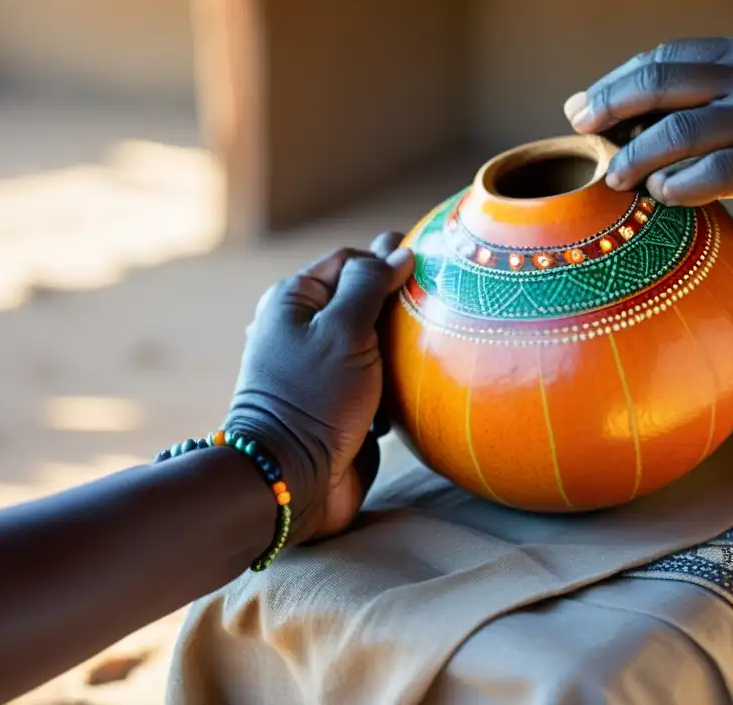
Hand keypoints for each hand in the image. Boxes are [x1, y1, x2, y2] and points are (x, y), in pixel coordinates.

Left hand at [225, 232, 413, 542]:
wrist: (293, 480)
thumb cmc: (314, 398)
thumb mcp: (342, 331)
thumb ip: (370, 285)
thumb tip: (398, 252)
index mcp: (294, 302)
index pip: (348, 262)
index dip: (385, 259)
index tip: (427, 263)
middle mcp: (305, 330)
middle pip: (361, 298)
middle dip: (397, 298)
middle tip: (439, 296)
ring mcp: (323, 369)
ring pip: (373, 339)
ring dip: (401, 340)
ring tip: (436, 336)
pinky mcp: (341, 403)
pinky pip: (377, 377)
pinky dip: (396, 376)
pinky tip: (419, 379)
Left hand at [563, 36, 732, 236]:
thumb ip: (713, 96)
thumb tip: (634, 119)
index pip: (663, 59)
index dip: (615, 83)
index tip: (583, 106)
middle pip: (658, 83)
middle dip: (608, 107)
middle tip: (581, 130)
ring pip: (678, 130)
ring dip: (634, 154)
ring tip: (615, 175)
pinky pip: (713, 173)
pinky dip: (677, 185)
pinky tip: (662, 194)